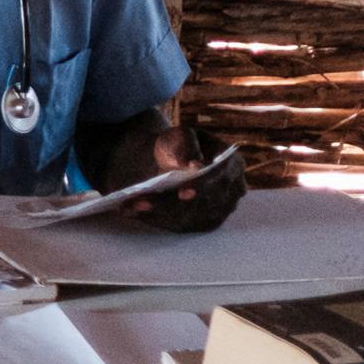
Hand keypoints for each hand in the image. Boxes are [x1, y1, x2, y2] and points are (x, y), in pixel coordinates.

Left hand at [129, 123, 243, 234]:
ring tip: (130, 206)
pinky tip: (134, 212)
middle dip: (169, 203)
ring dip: (157, 213)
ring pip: (188, 217)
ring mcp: (220, 210)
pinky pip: (180, 226)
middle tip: (139, 202)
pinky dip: (155, 219)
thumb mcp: (180, 136)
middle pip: (201, 203)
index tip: (182, 192)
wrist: (170, 160)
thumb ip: (186, 146)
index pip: (218, 178)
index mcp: (233, 164)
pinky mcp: (204, 223)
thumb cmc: (177, 145)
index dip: (200, 186)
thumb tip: (194, 165)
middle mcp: (232, 191)